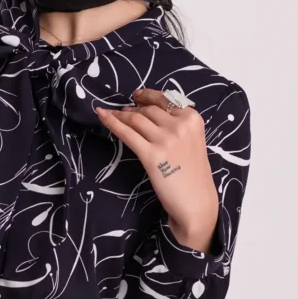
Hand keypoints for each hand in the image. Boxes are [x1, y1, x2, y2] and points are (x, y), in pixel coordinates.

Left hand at [95, 88, 218, 250]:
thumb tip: (143, 110)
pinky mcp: (151, 155)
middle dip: (132, 109)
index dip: (147, 96)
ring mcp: (166, 140)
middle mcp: (180, 125)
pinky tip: (101, 115)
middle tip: (121, 111)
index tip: (136, 96)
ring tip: (111, 114)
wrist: (196, 202)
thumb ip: (175, 124)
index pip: (164, 100)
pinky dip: (111, 122)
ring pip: (135, 119)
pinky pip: (126, 133)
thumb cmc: (192, 173)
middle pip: (147, 110)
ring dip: (119, 115)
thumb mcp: (191, 140)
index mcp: (193, 119)